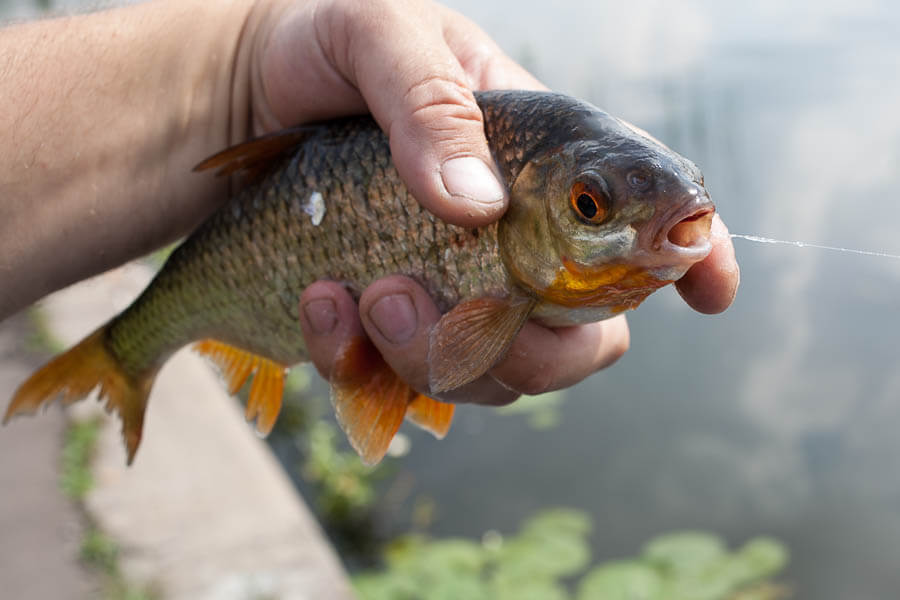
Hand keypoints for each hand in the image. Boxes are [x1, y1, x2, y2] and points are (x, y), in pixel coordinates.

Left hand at [246, 0, 738, 403]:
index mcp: (540, 160)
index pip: (643, 209)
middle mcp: (515, 240)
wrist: (229, 101)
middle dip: (527, 350)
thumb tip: (482, 208)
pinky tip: (316, 303)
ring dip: (431, 354)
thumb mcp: (377, 32)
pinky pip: (400, 386)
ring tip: (358, 290)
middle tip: (427, 294)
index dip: (694, 255)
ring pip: (495, 378)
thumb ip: (431, 102)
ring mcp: (456, 295)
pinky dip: (359, 362)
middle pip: (582, 338)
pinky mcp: (391, 332)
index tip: (712, 291)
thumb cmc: (320, 49)